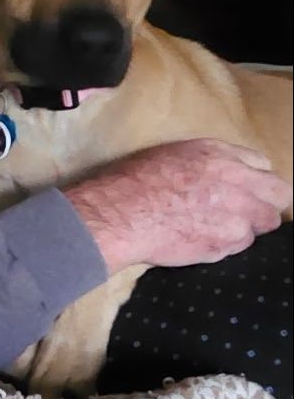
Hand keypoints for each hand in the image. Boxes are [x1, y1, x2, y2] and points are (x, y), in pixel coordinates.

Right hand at [64, 138, 291, 275]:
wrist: (121, 213)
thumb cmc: (135, 181)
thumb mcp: (171, 155)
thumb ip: (207, 163)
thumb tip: (225, 175)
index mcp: (217, 153)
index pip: (262, 165)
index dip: (254, 179)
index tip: (245, 188)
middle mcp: (235, 180)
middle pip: (278, 193)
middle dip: (266, 203)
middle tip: (245, 211)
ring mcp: (236, 213)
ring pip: (264, 224)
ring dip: (246, 226)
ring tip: (217, 227)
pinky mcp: (228, 243)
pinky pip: (240, 246)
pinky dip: (226, 244)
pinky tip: (200, 238)